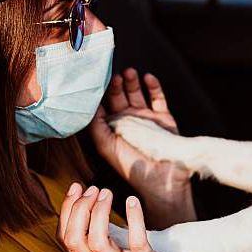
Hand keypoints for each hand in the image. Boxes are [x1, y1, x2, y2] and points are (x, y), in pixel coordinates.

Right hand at [57, 182, 197, 251]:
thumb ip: (97, 236)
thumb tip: (85, 201)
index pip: (65, 239)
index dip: (66, 210)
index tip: (76, 188)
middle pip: (75, 241)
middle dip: (79, 209)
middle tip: (94, 189)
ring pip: (97, 243)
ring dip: (99, 212)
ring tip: (107, 193)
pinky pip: (137, 243)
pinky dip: (133, 219)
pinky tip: (132, 201)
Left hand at [89, 68, 193, 227]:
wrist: (160, 179)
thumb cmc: (130, 165)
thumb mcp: (105, 145)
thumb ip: (95, 125)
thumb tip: (88, 105)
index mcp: (112, 128)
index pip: (103, 105)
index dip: (99, 92)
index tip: (96, 79)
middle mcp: (128, 121)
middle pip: (120, 95)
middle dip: (116, 84)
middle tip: (114, 75)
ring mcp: (146, 118)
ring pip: (137, 92)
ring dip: (132, 81)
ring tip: (129, 72)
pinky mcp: (163, 117)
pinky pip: (158, 97)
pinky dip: (153, 86)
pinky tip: (147, 77)